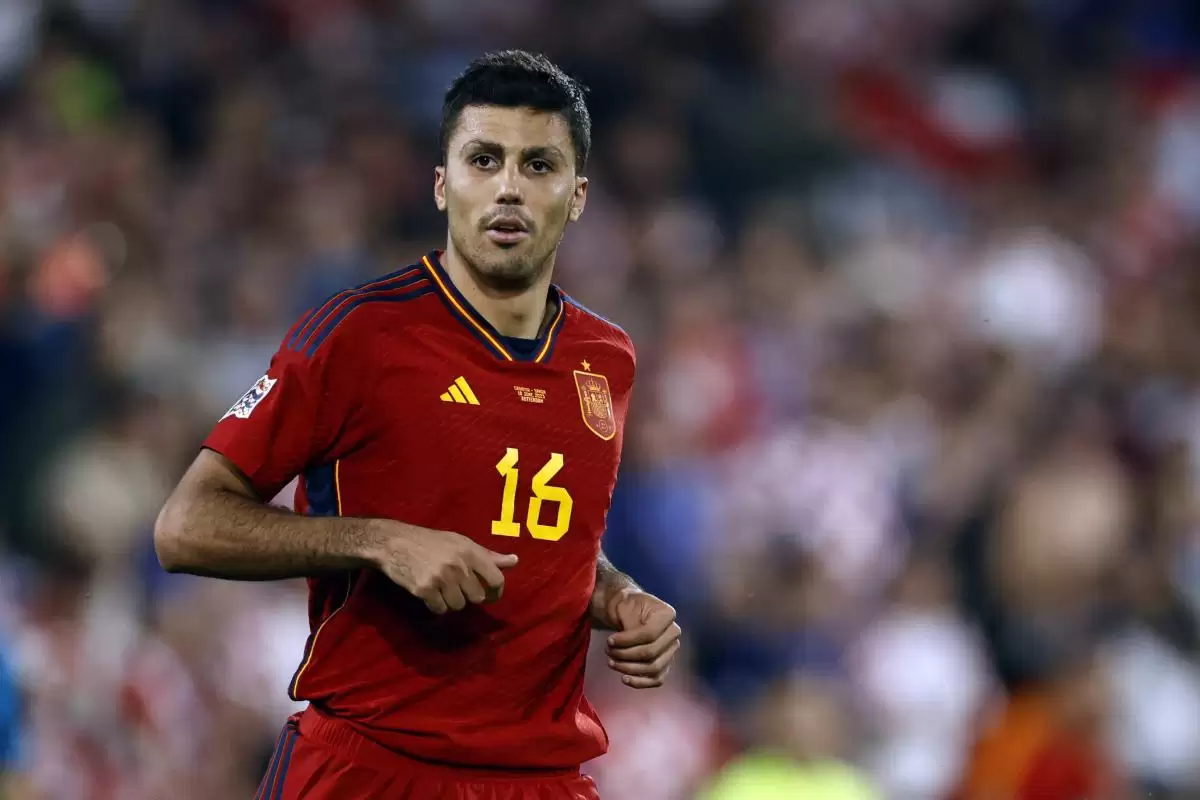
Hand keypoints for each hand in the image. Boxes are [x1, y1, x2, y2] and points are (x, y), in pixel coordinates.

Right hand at [367, 521, 517, 613]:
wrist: (394, 543)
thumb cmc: (431, 542)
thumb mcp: (461, 543)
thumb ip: (488, 555)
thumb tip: (515, 561)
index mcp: (470, 551)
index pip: (496, 580)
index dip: (496, 591)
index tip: (490, 594)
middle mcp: (458, 565)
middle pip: (478, 597)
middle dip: (470, 596)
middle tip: (458, 587)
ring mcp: (441, 578)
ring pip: (459, 605)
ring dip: (452, 601)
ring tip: (441, 588)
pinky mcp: (424, 590)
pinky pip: (440, 609)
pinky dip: (436, 606)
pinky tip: (430, 593)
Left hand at [605, 590, 681, 688]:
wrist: (630, 611)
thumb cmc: (628, 606)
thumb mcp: (626, 606)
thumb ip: (630, 628)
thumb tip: (625, 647)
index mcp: (667, 615)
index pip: (649, 634)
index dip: (627, 641)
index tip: (609, 641)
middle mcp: (674, 634)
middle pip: (650, 653)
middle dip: (625, 655)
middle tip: (608, 651)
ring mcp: (671, 650)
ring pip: (653, 668)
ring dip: (629, 668)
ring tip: (611, 662)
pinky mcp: (665, 664)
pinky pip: (657, 679)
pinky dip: (640, 682)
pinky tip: (624, 678)